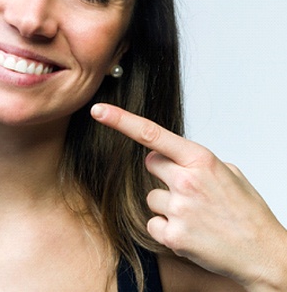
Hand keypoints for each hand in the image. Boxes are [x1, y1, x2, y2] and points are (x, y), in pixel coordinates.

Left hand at [91, 103, 286, 289]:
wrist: (265, 254)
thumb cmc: (247, 212)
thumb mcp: (228, 173)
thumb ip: (194, 160)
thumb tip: (165, 155)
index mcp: (201, 160)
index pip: (151, 134)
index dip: (120, 120)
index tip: (98, 111)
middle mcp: (186, 181)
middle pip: (150, 164)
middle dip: (163, 172)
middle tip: (189, 189)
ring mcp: (179, 209)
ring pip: (150, 197)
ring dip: (167, 204)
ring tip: (196, 215)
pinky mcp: (173, 236)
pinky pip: (152, 223)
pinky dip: (166, 228)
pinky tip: (190, 232)